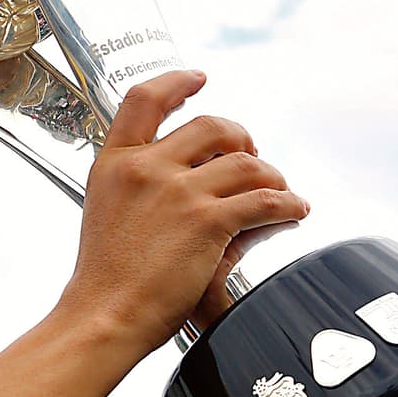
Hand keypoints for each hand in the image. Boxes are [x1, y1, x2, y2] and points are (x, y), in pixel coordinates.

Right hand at [62, 70, 307, 359]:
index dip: (177, 82)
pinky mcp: (207, 221)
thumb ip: (138, 189)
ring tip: (279, 192)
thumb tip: (191, 179)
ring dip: (271, 176)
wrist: (103, 317)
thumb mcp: (105, 215)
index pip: (145, 100)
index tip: (199, 79)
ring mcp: (178, 192)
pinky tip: (293, 211)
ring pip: (246, 163)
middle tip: (252, 155)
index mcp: (116, 164)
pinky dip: (287, 205)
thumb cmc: (105, 283)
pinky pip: (264, 201)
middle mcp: (147, 169)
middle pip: (210, 126)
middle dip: (241, 137)